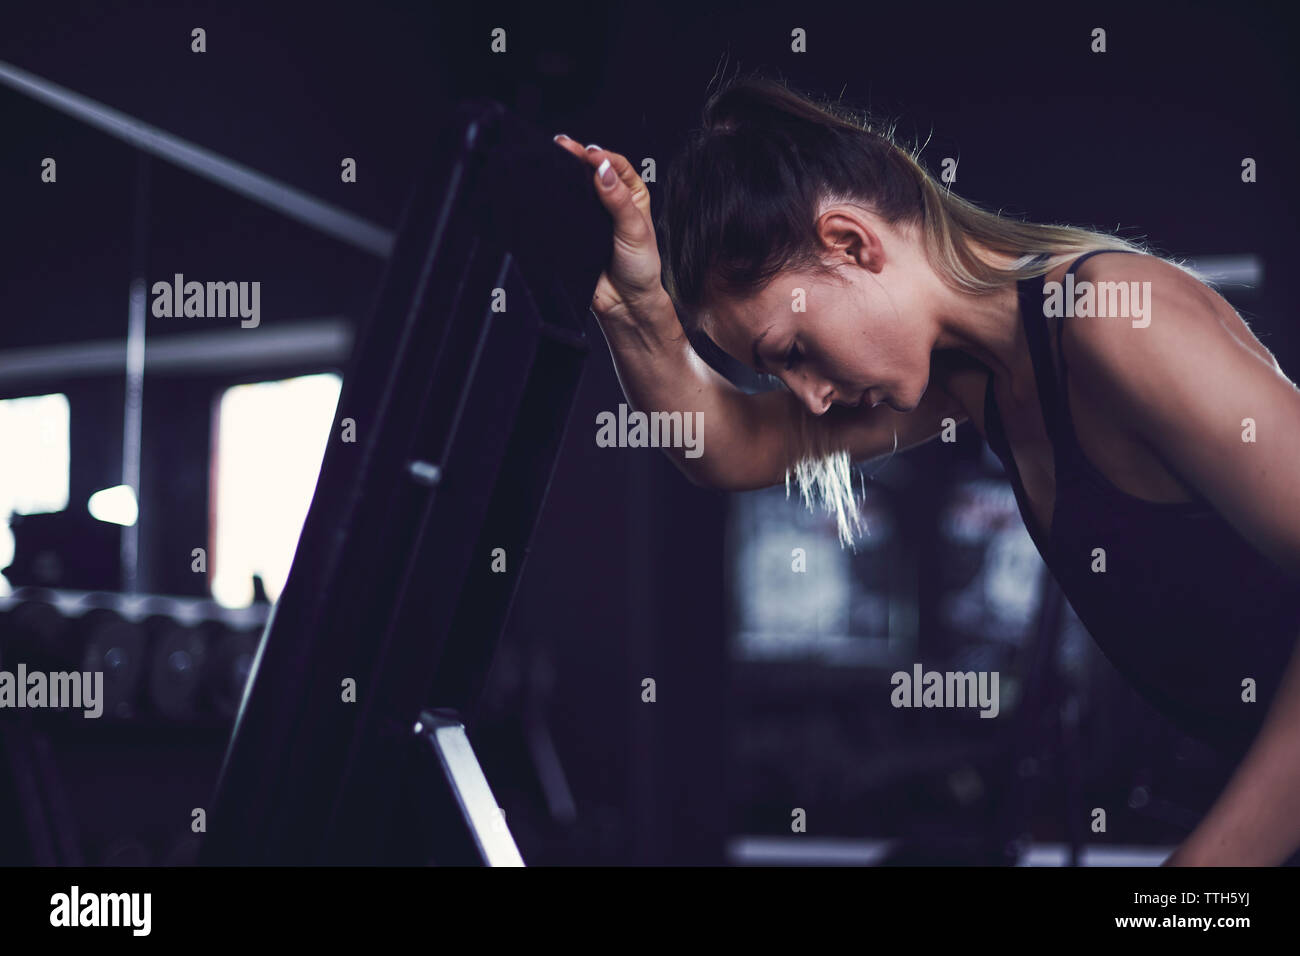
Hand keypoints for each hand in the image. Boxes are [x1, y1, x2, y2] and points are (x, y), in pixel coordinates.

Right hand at [552, 134, 665, 321]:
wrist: (624, 304)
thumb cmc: (640, 268)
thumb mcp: (635, 231)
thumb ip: (619, 201)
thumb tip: (602, 170)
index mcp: (631, 194)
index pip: (614, 165)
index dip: (601, 156)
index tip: (588, 153)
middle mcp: (610, 201)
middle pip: (591, 172)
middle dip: (575, 157)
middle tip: (561, 146)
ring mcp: (589, 216)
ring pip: (574, 190)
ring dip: (562, 177)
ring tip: (550, 162)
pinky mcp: (572, 232)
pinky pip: (561, 214)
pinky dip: (553, 203)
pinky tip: (545, 193)